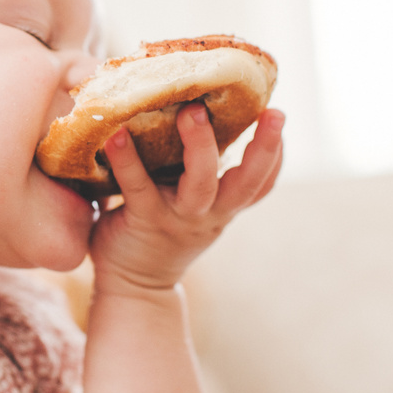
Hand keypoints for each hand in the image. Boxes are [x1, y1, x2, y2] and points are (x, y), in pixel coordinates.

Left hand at [89, 104, 284, 294]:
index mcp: (222, 206)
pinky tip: (116, 135)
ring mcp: (177, 218)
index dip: (275, 155)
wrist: (130, 285)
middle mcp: (208, 213)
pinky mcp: (144, 220)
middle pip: (247, 182)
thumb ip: (193, 169)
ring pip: (202, 184)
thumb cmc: (157, 230)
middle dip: (264, 148)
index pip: (261, 184)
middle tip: (273, 111)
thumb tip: (189, 107)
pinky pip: (139, 187)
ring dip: (201, 145)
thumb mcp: (187, 203)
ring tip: (193, 110)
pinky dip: (127, 160)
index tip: (277, 117)